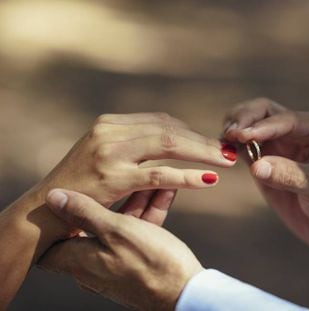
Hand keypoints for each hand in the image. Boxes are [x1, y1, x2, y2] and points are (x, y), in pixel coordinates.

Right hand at [30, 112, 236, 237]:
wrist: (46, 208)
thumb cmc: (79, 184)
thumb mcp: (103, 154)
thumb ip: (132, 144)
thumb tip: (169, 140)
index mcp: (110, 123)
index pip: (161, 120)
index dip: (190, 131)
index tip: (211, 142)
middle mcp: (110, 131)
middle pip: (169, 129)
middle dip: (202, 140)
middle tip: (229, 150)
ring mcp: (111, 153)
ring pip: (168, 146)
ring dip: (202, 153)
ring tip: (226, 160)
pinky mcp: (112, 177)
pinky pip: (159, 174)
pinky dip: (187, 176)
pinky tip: (208, 180)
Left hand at [39, 189, 201, 310]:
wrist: (186, 294)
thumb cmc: (151, 263)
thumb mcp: (117, 231)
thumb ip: (85, 212)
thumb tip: (53, 197)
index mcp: (79, 259)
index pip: (53, 238)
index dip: (58, 214)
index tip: (72, 192)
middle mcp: (93, 265)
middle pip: (94, 223)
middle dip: (112, 197)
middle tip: (127, 176)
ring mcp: (116, 266)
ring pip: (120, 226)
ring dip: (137, 202)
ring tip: (155, 179)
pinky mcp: (136, 265)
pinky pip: (137, 234)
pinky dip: (148, 215)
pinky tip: (164, 193)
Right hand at [223, 98, 308, 262]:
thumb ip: (289, 175)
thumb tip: (256, 166)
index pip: (285, 120)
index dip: (262, 127)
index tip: (242, 135)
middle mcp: (297, 129)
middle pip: (263, 112)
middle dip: (244, 119)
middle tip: (229, 133)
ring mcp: (279, 144)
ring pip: (250, 125)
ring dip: (234, 129)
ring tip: (223, 141)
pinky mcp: (264, 160)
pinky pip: (244, 147)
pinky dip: (231, 146)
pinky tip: (222, 152)